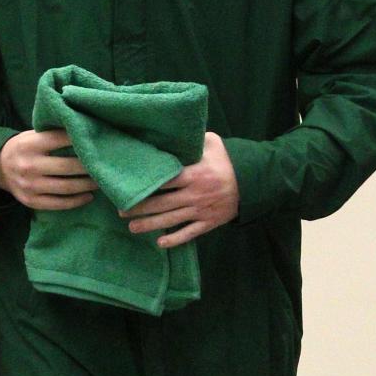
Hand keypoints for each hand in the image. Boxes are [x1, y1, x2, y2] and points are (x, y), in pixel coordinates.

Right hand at [0, 130, 96, 211]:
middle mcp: (29, 165)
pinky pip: (59, 204)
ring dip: (87, 185)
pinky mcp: (32, 201)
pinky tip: (88, 196)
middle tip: (105, 165)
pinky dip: (77, 201)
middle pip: (68, 167)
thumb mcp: (33, 135)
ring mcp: (30, 186)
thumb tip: (86, 130)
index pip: (62, 140)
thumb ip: (54, 133)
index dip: (82, 139)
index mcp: (30, 144)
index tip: (99, 141)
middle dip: (90, 166)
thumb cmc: (24, 148)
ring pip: (67, 187)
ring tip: (100, 181)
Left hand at [121, 132, 239, 248]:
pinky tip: (160, 243)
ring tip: (132, 228)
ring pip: (171, 220)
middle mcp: (195, 194)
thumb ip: (191, 140)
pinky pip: (189, 233)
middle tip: (121, 211)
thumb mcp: (212, 143)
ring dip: (150, 225)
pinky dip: (175, 239)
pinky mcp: (208, 222)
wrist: (253, 181)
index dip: (145, 186)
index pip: (165, 181)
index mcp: (194, 175)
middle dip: (139, 208)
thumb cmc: (228, 160)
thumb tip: (170, 132)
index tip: (128, 187)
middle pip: (161, 203)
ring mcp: (201, 210)